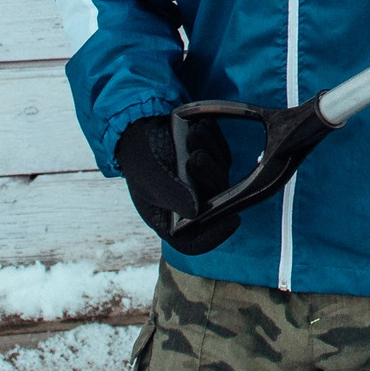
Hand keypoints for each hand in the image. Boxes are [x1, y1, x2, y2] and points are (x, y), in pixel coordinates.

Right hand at [115, 114, 240, 254]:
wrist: (138, 128)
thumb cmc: (139, 158)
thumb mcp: (149, 178)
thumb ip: (171, 195)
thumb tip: (196, 212)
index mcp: (169, 219)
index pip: (194, 242)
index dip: (214, 236)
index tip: (231, 220)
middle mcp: (190, 206)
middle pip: (216, 204)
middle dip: (208, 176)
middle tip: (194, 157)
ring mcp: (202, 185)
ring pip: (222, 176)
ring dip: (211, 154)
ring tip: (192, 134)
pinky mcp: (211, 165)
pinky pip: (223, 156)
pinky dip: (214, 142)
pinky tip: (200, 128)